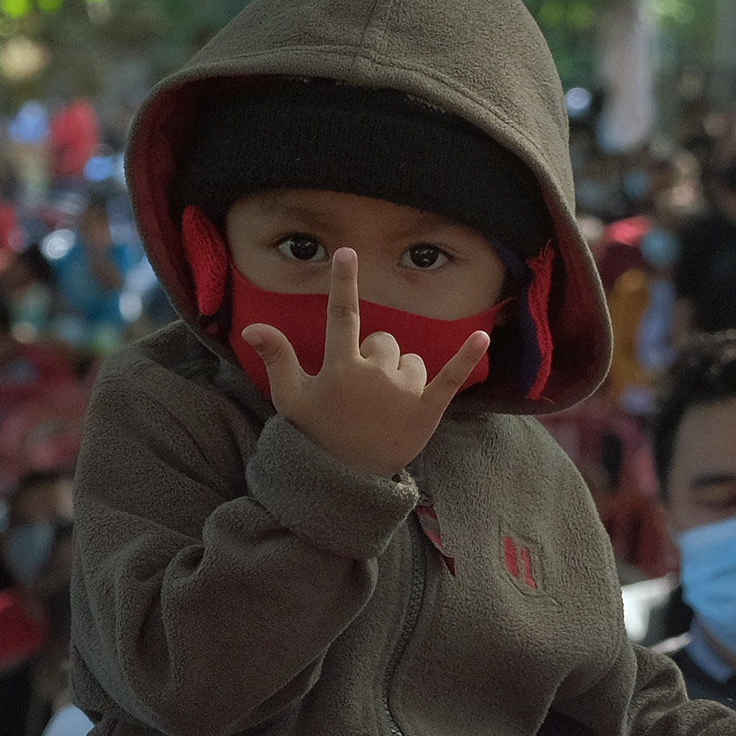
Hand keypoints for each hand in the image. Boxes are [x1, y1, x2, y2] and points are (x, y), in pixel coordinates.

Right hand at [241, 247, 486, 482]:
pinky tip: (481, 336)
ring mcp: (404, 392)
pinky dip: (466, 357)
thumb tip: (253, 327)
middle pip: (384, 342)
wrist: (346, 484)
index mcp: (341, 368)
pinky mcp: (428, 410)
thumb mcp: (290, 399)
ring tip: (386, 407)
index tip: (347, 252)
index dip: (344, 283)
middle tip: (362, 395)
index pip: (343, 316)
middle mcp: (375, 375)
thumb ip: (277, 358)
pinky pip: (450, 377)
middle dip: (375, 359)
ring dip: (401, 375)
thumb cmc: (317, 437)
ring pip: (411, 361)